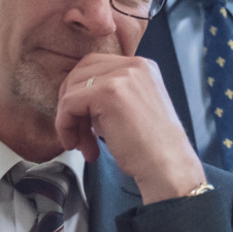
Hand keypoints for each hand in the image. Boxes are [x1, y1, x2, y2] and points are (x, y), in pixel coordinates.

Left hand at [52, 53, 203, 203]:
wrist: (167, 166)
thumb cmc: (152, 147)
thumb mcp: (134, 107)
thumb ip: (112, 94)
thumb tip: (76, 98)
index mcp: (143, 66)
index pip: (95, 66)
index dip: (80, 93)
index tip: (82, 122)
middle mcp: (134, 65)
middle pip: (80, 73)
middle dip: (71, 104)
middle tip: (78, 135)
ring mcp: (122, 76)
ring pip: (72, 89)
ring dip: (69, 120)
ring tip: (82, 145)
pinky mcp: (107, 92)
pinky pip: (69, 104)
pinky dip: (65, 126)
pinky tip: (77, 145)